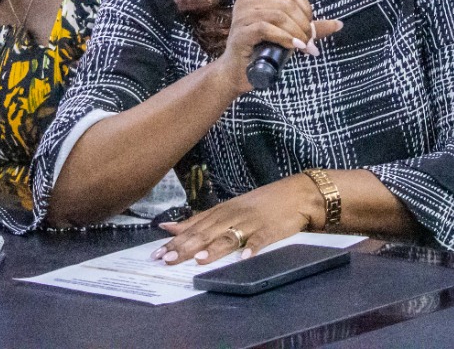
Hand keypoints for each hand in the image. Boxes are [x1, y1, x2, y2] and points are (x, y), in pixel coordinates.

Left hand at [151, 175, 323, 264]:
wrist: (297, 194)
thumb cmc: (260, 204)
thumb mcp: (227, 208)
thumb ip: (199, 220)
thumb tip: (168, 227)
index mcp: (221, 212)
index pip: (193, 227)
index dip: (175, 241)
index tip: (156, 254)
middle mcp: (232, 216)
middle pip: (206, 233)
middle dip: (186, 248)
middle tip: (167, 260)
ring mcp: (251, 222)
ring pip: (228, 236)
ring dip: (214, 249)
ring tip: (199, 260)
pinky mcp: (271, 230)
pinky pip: (260, 240)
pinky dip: (252, 248)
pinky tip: (244, 258)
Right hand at [215, 0, 341, 93]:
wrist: (237, 73)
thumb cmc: (263, 51)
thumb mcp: (289, 35)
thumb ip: (310, 28)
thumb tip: (339, 24)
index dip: (306, 8)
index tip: (309, 27)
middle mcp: (248, 0)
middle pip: (287, 4)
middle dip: (304, 24)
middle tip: (309, 41)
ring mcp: (242, 15)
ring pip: (279, 15)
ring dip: (296, 32)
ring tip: (303, 46)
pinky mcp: (241, 32)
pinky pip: (266, 28)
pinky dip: (285, 38)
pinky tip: (294, 47)